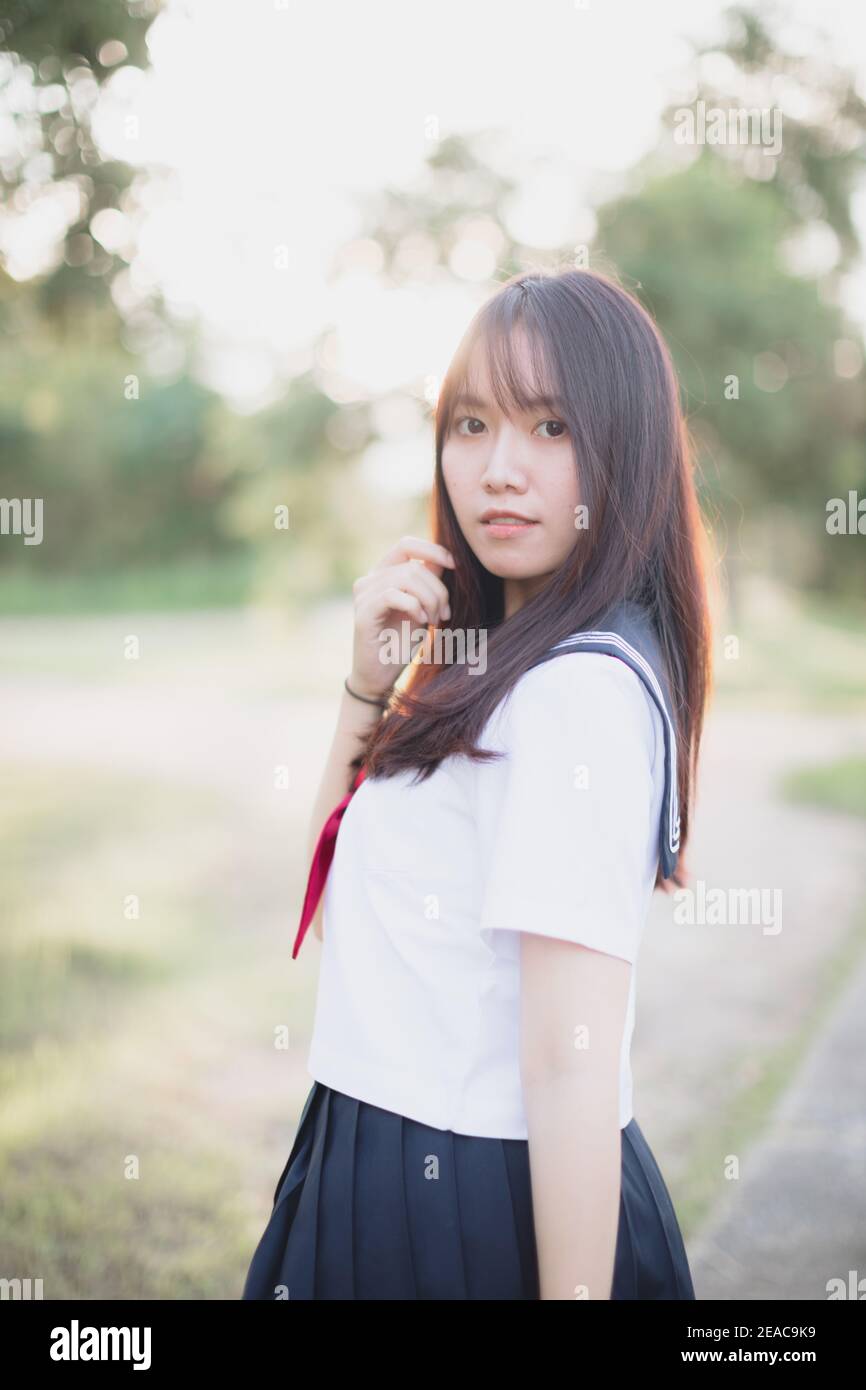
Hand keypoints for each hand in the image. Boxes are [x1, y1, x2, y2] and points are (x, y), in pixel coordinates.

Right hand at [349, 535, 455, 699]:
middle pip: (414, 566)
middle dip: (438, 589)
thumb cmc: (401, 642)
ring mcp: (363, 595)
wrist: (381, 676)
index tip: (454, 565)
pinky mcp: (363, 612)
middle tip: (444, 615)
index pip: (406, 545)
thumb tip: (444, 558)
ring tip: (434, 621)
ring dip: (430, 600)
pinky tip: (422, 622)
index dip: (432, 550)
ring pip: (407, 578)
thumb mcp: (422, 607)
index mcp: (382, 575)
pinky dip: (415, 606)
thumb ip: (427, 582)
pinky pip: (394, 595)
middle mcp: (369, 580)